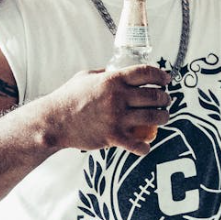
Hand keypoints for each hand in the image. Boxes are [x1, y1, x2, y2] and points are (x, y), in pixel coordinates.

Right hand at [52, 64, 171, 155]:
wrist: (53, 122)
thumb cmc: (67, 98)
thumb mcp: (86, 76)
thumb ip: (104, 74)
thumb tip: (117, 72)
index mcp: (112, 80)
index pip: (146, 73)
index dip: (161, 75)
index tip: (167, 80)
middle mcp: (118, 97)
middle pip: (154, 95)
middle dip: (165, 98)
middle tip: (166, 100)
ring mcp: (117, 117)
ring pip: (153, 117)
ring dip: (163, 117)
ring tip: (163, 117)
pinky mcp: (113, 137)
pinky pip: (138, 144)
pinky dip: (145, 147)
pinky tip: (145, 145)